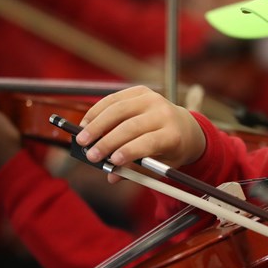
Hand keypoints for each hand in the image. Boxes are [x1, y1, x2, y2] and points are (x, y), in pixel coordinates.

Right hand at [76, 85, 205, 182]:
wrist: (185, 127)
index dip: (129, 151)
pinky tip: (86, 123)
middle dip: (107, 141)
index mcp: (173, 135)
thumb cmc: (171, 150)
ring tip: (82, 139)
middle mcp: (164, 113)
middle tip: (90, 154)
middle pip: (131, 126)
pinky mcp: (141, 91)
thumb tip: (111, 176)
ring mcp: (153, 99)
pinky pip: (114, 99)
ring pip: (119, 109)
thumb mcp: (162, 166)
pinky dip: (98, 111)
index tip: (111, 161)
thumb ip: (137, 171)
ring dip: (97, 124)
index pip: (149, 142)